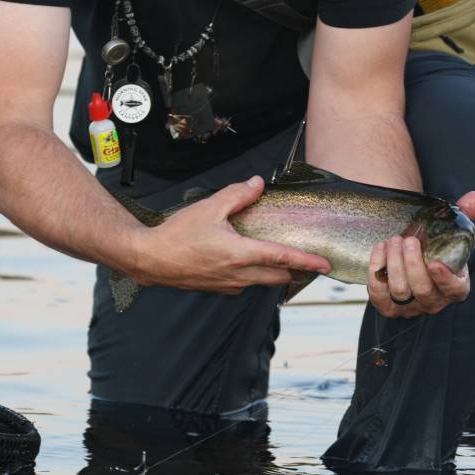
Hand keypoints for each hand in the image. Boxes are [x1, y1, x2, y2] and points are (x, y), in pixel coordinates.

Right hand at [127, 176, 330, 293]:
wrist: (149, 259)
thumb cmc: (177, 235)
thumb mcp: (209, 207)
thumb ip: (237, 195)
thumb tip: (257, 184)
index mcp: (241, 254)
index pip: (283, 258)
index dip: (307, 262)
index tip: (325, 266)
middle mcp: (239, 275)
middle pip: (279, 276)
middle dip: (296, 270)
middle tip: (308, 261)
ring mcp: (230, 285)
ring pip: (264, 283)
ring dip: (276, 273)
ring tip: (283, 260)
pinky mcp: (220, 289)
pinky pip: (246, 285)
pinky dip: (256, 276)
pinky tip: (250, 263)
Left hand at [367, 191, 474, 318]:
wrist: (410, 255)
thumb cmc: (435, 246)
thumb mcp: (450, 231)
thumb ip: (464, 214)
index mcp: (455, 287)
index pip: (454, 289)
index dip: (444, 279)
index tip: (434, 263)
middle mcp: (433, 302)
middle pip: (422, 290)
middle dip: (412, 263)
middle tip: (407, 240)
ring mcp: (410, 308)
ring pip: (400, 292)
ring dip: (393, 263)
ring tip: (393, 240)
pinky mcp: (388, 307)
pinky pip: (378, 295)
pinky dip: (377, 271)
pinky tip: (380, 249)